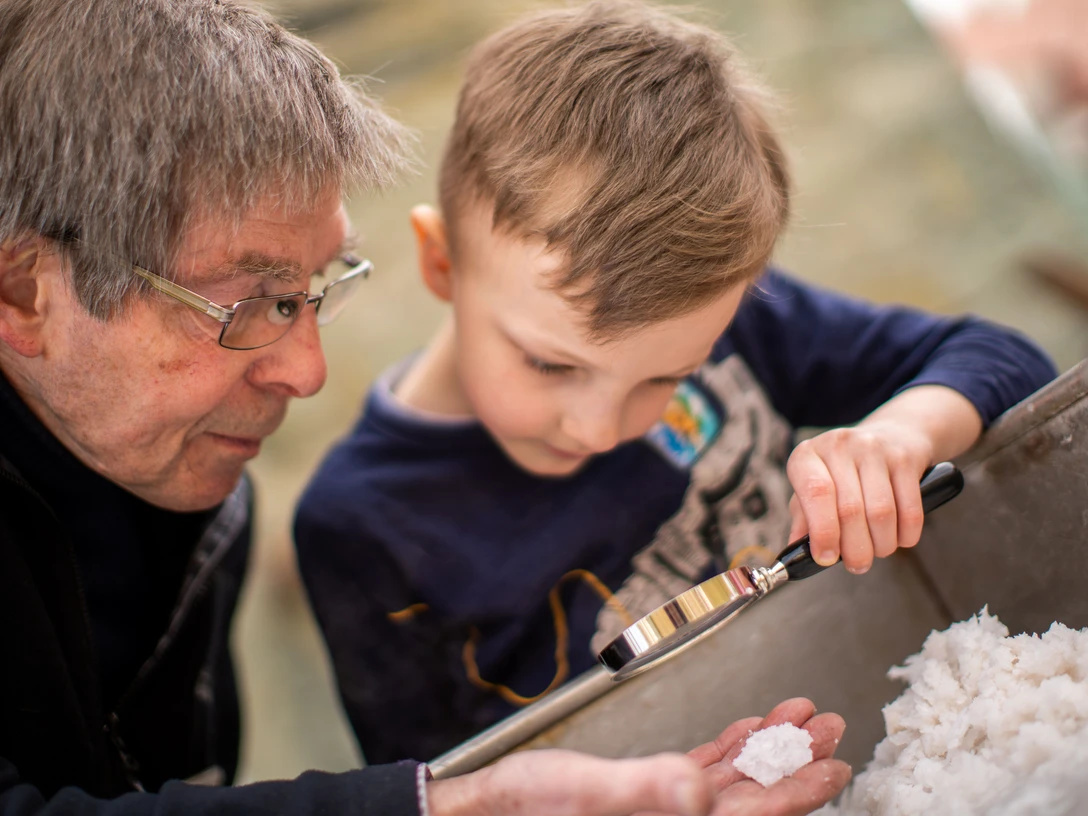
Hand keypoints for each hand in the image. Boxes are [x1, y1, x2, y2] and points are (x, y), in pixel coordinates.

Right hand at [425, 699, 849, 815]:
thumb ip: (645, 788)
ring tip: (799, 718)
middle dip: (794, 760)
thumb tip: (699, 786)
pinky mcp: (647, 791)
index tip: (834, 763)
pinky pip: (700, 771)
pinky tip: (747, 727)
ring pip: (734, 782)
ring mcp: (664, 809)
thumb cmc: (529, 808)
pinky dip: (727, 747)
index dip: (798, 790)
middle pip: (755, 798)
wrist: (491, 808)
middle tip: (829, 727)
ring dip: (767, 748)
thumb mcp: (588, 791)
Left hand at [786, 385, 981, 573]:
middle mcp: (838, 445)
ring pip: (881, 513)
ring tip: (878, 551)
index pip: (815, 493)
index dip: (823, 531)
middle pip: (850, 509)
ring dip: (881, 544)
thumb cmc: (843, 471)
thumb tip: (795, 552)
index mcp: (808, 455)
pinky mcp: (905, 458)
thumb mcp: (815, 485)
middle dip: (855, 548)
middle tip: (858, 564)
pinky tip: (899, 539)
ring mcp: (874, 448)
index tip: (826, 558)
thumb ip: (804, 517)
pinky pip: (910, 509)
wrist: (892, 435)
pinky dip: (906, 534)